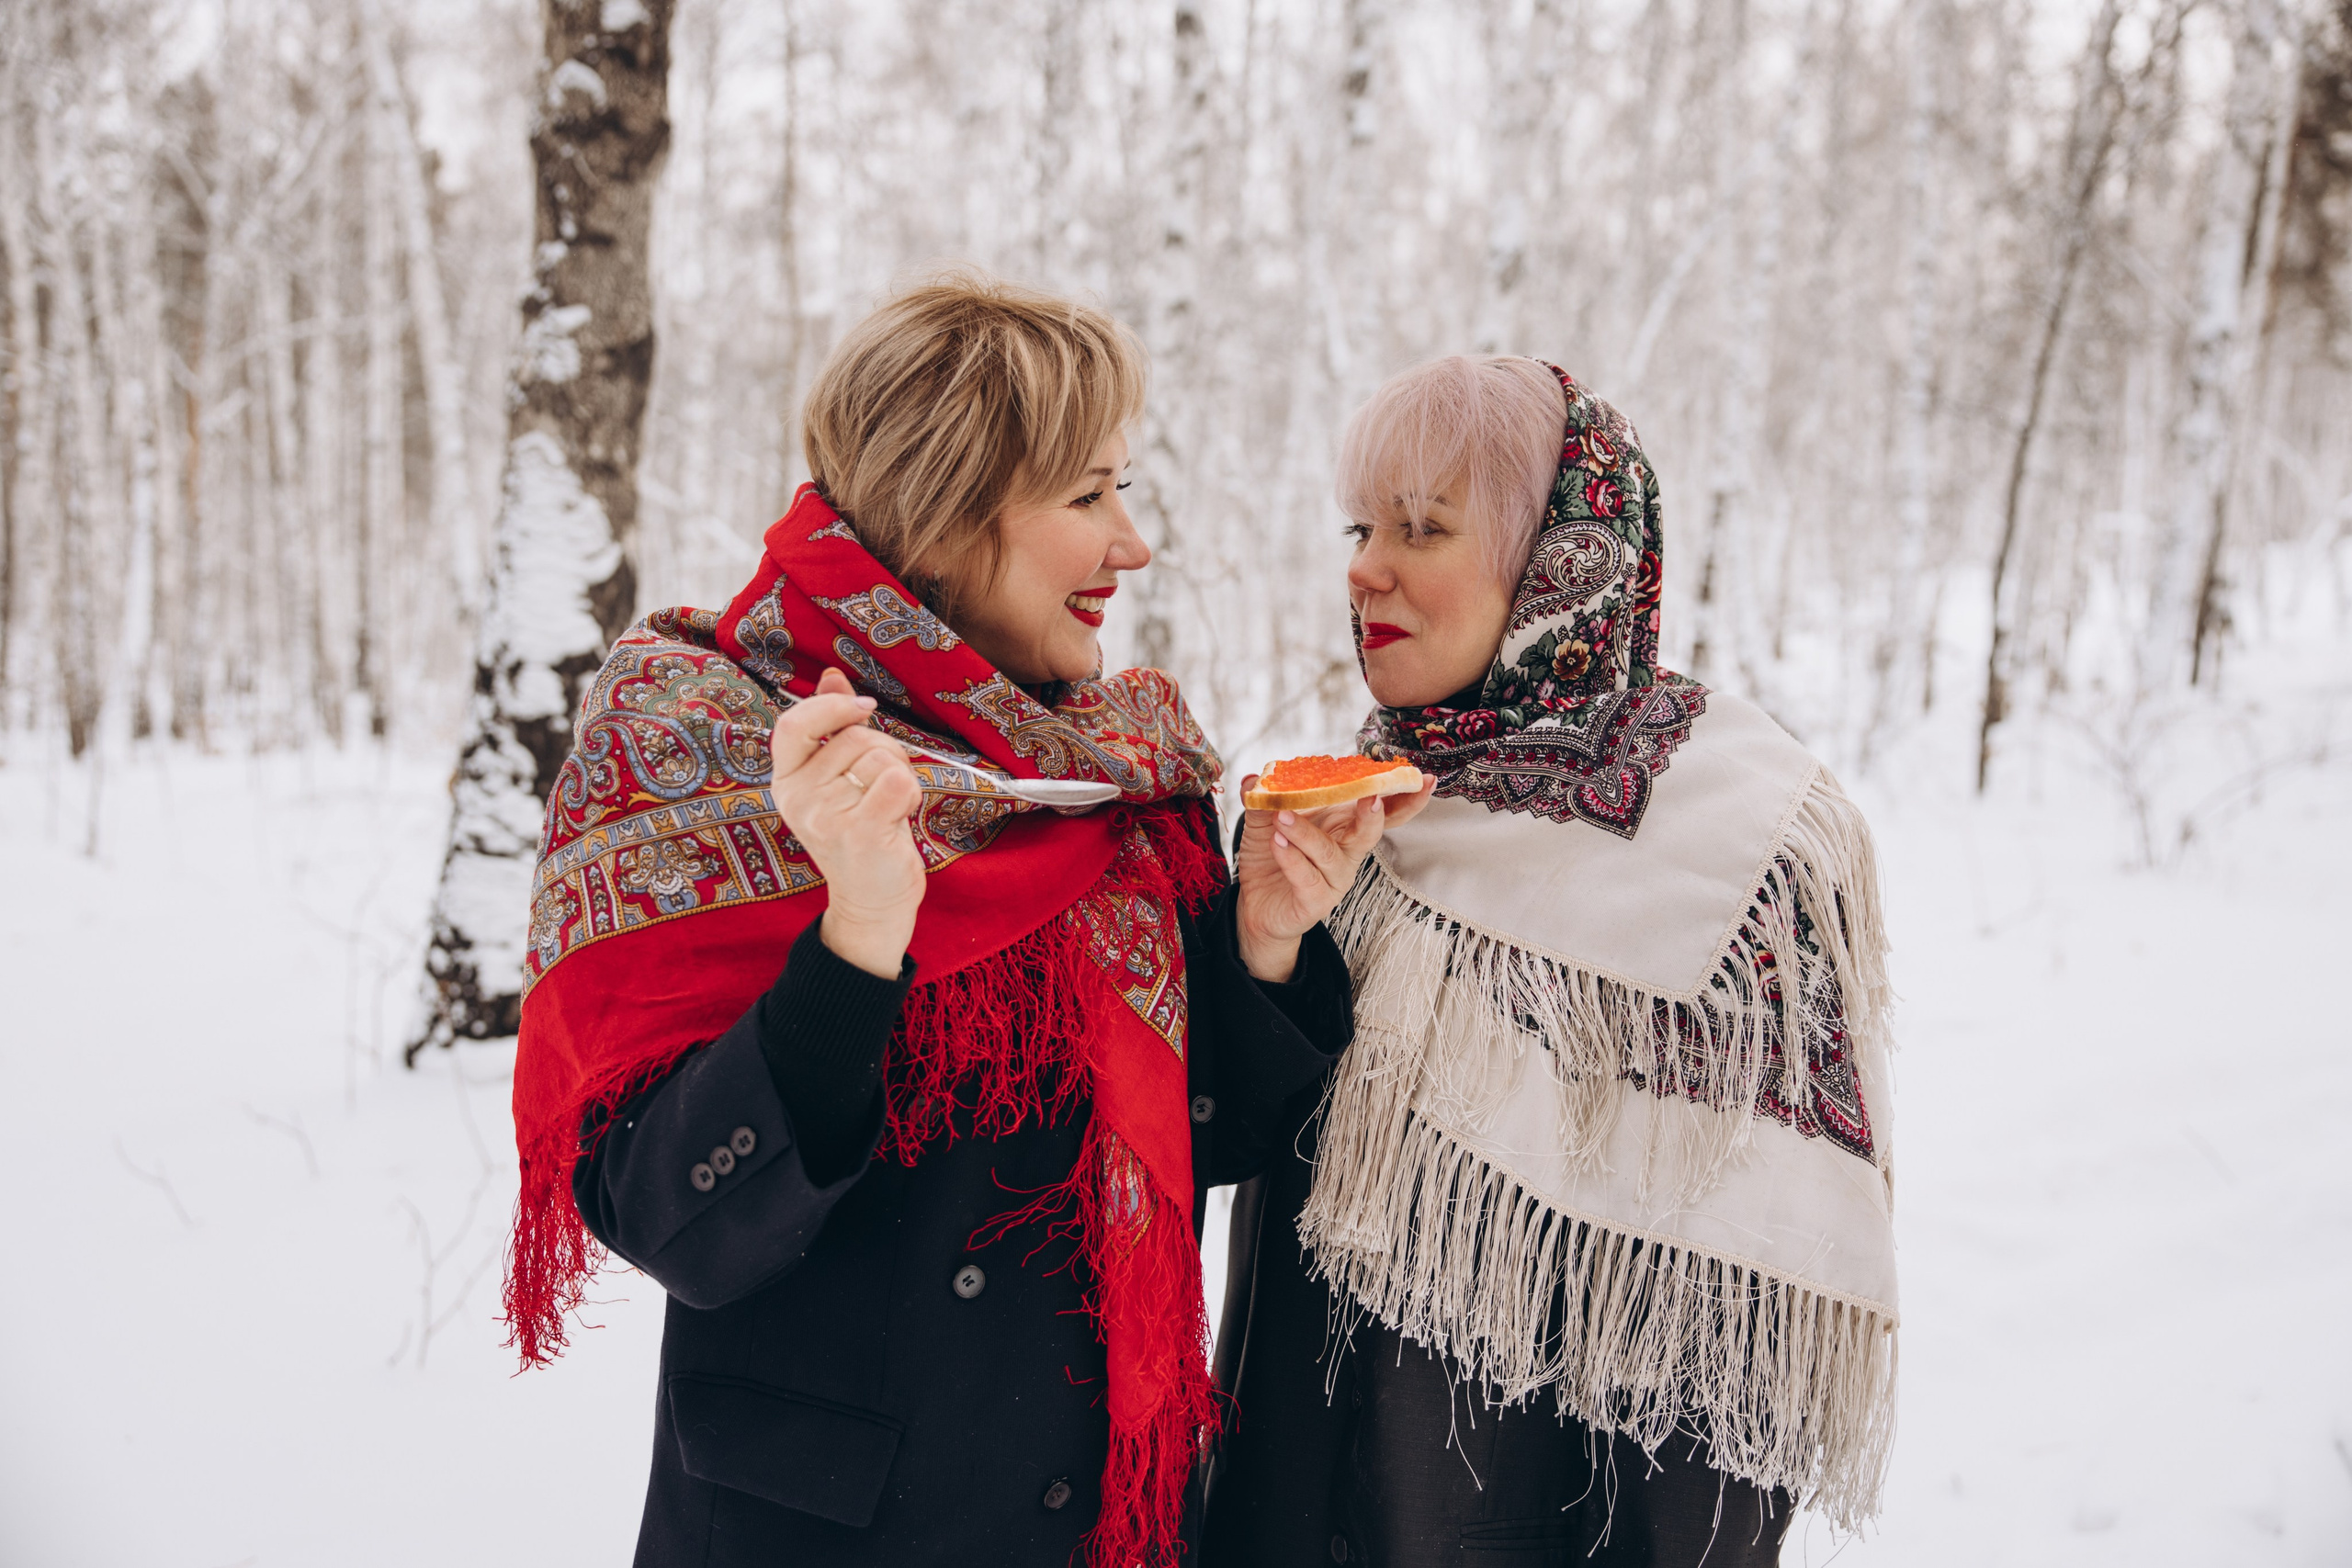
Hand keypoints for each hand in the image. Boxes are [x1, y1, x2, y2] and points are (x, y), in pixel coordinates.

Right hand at [770, 668, 926, 977]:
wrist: (871, 900)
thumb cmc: (861, 832)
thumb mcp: (838, 778)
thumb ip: (832, 727)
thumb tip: (831, 676)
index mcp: (786, 780)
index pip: (792, 724)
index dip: (832, 707)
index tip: (865, 708)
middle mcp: (798, 797)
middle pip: (856, 738)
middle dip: (886, 752)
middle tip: (884, 788)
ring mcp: (825, 816)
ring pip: (882, 757)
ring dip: (901, 776)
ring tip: (890, 807)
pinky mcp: (858, 831)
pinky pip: (897, 780)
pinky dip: (911, 792)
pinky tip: (901, 815)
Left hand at [1232, 773, 1435, 981]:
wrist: (1255, 905)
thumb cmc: (1270, 859)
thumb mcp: (1263, 823)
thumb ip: (1263, 800)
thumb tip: (1255, 778)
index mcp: (1343, 825)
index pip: (1380, 808)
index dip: (1403, 795)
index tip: (1423, 777)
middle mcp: (1346, 852)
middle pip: (1371, 832)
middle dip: (1376, 814)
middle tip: (1372, 796)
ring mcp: (1334, 878)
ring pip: (1330, 853)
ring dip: (1307, 833)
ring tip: (1282, 818)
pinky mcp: (1315, 901)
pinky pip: (1307, 878)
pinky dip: (1292, 859)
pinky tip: (1277, 843)